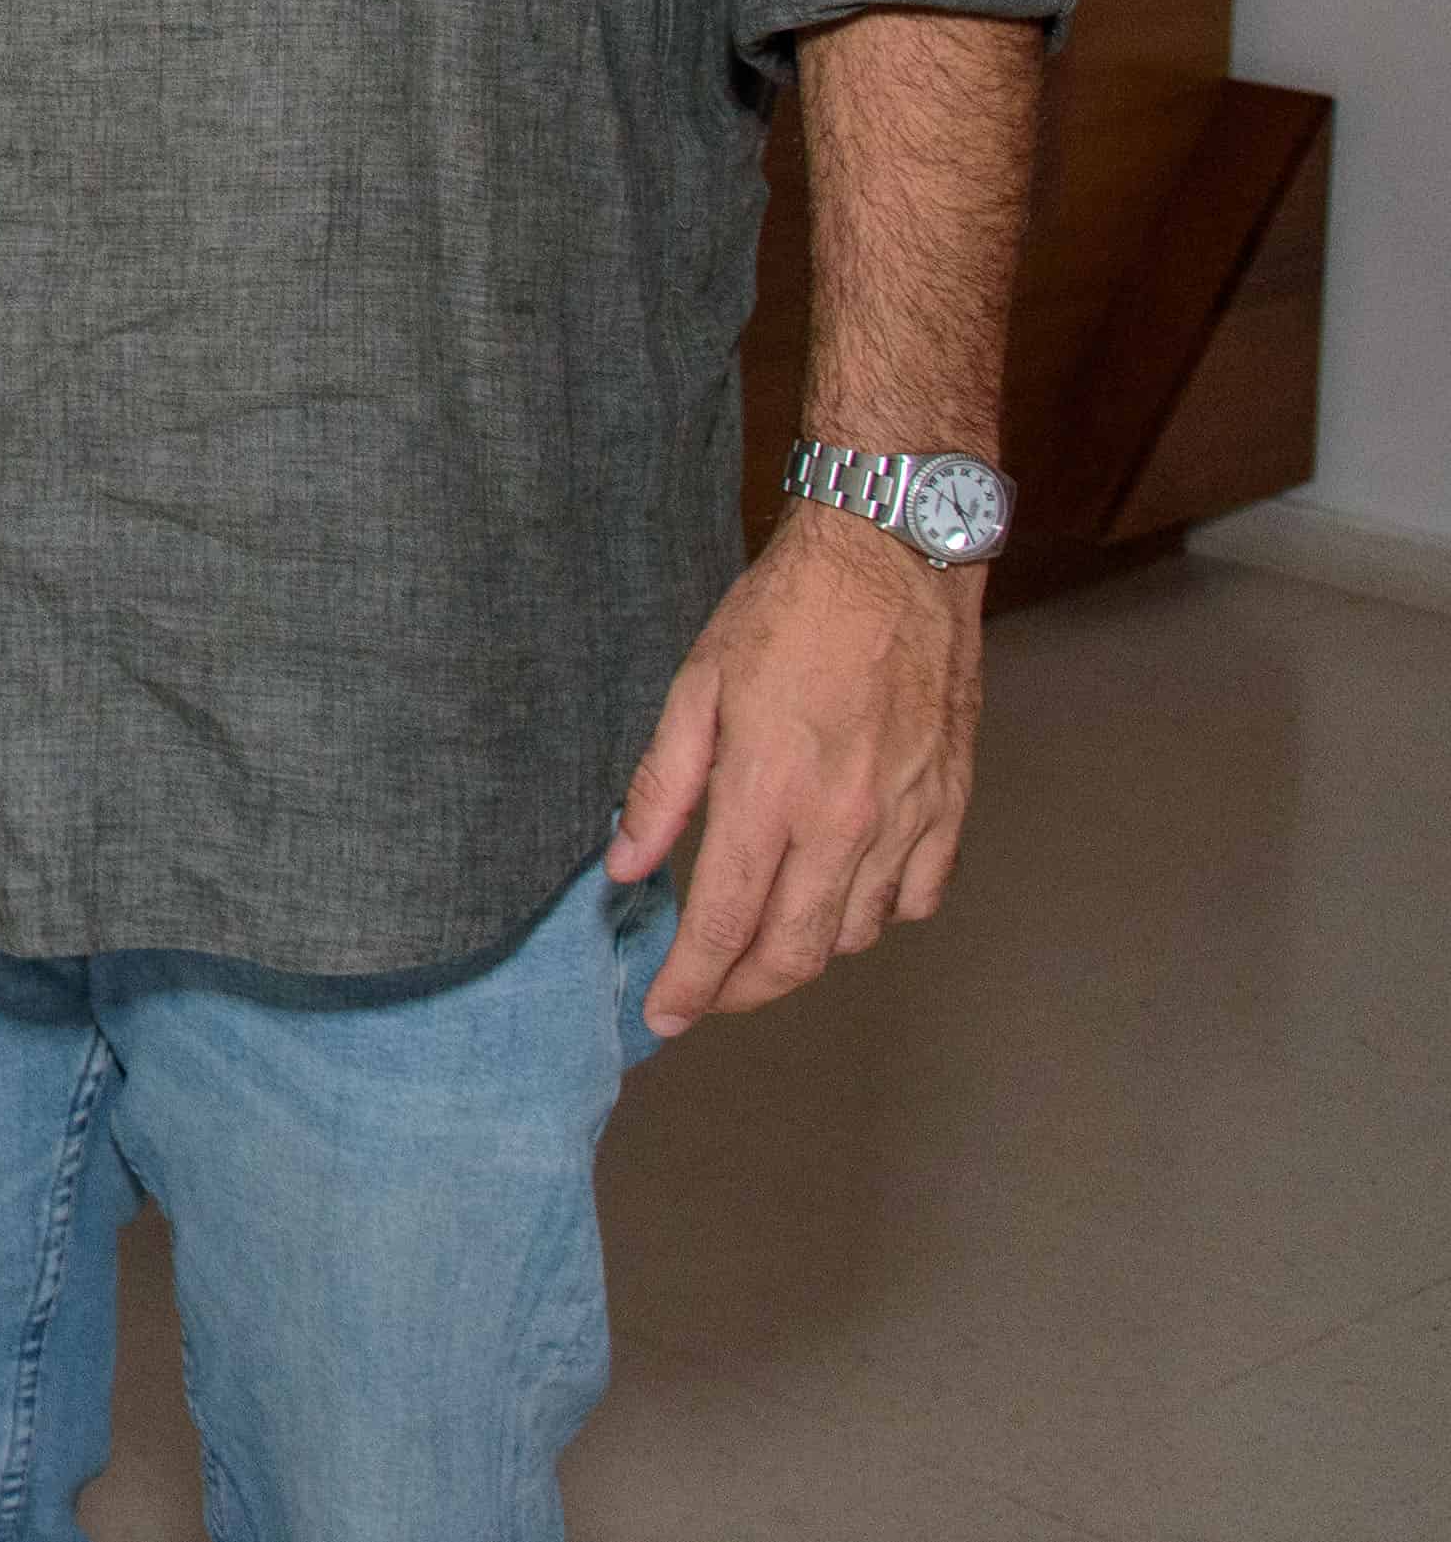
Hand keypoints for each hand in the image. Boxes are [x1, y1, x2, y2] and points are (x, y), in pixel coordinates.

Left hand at [610, 506, 984, 1033]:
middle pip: (795, 952)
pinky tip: (842, 898)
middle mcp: (845, 823)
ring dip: (805, 953)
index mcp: (770, 793)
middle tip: (704, 996)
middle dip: (742, 990)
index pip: (724, 923)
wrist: (895, 560)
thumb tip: (625, 865)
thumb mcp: (695, 686)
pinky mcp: (951, 805)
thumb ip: (662, 788)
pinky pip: (918, 897)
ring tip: (761, 941)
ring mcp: (907, 819)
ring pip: (856, 933)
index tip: (662, 1016)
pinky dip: (877, 916)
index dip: (690, 983)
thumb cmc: (785, 613)